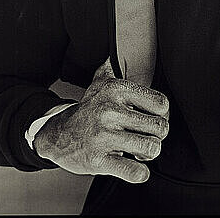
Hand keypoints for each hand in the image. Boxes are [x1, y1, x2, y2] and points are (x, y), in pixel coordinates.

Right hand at [34, 60, 168, 182]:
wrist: (57, 133)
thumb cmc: (89, 108)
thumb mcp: (100, 82)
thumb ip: (113, 66)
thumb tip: (120, 47)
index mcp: (117, 90)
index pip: (161, 103)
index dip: (162, 114)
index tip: (153, 118)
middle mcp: (111, 110)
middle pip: (160, 127)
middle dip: (157, 136)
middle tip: (146, 136)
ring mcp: (104, 136)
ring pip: (150, 148)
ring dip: (148, 153)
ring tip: (139, 151)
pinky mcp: (98, 161)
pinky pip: (133, 171)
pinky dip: (140, 172)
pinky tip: (136, 168)